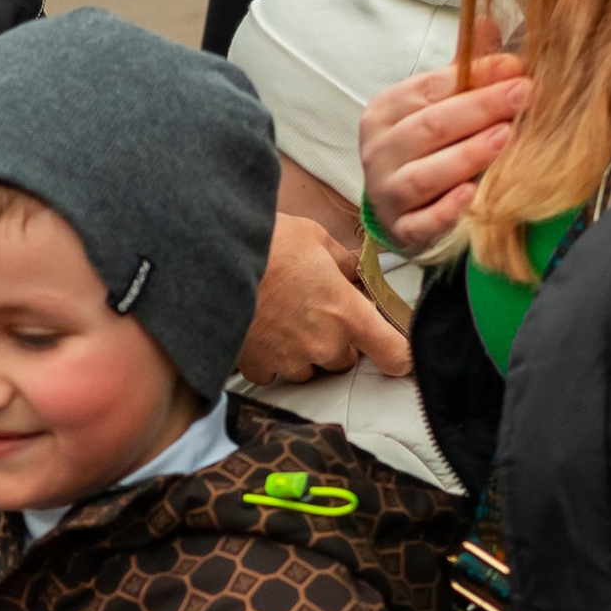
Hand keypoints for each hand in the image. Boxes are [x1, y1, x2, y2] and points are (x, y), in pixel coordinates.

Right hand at [237, 215, 411, 385]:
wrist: (213, 261)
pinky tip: (261, 331)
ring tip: (282, 317)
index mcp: (347, 313)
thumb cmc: (266, 244)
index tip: (396, 352)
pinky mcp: (259, 366)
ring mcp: (290, 360)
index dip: (398, 355)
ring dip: (303, 350)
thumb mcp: (315, 239)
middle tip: (315, 309)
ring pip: (309, 368)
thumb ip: (342, 263)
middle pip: (345, 359)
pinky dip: (271, 357)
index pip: (392, 352)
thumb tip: (354, 270)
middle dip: (336, 339)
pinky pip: (274, 372)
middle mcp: (323, 345)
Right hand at [359, 35, 527, 257]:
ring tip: (508, 137)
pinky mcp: (401, 229)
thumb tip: (487, 21)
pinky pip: (423, 221)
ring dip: (468, 155)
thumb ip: (462, 70)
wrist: (400, 207)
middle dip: (479, 109)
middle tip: (524, 94)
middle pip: (429, 127)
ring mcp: (387, 193)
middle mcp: (379, 151)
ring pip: (425, 174)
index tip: (516, 67)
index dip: (474, 77)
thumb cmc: (424, 148)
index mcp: (385, 111)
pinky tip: (474, 193)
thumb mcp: (436, 105)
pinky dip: (447, 208)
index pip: (430, 89)